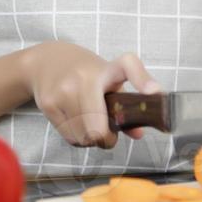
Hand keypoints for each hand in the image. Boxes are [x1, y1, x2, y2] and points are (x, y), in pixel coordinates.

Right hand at [23, 43, 159, 148]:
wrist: (47, 61)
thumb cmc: (86, 73)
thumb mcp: (110, 79)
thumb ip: (126, 104)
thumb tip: (139, 133)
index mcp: (108, 69)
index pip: (129, 65)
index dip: (142, 80)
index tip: (154, 92)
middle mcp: (85, 78)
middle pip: (99, 128)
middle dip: (106, 139)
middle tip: (107, 134)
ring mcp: (64, 91)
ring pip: (84, 137)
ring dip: (91, 140)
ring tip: (89, 126)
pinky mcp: (49, 104)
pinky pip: (70, 137)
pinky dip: (78, 138)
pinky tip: (77, 124)